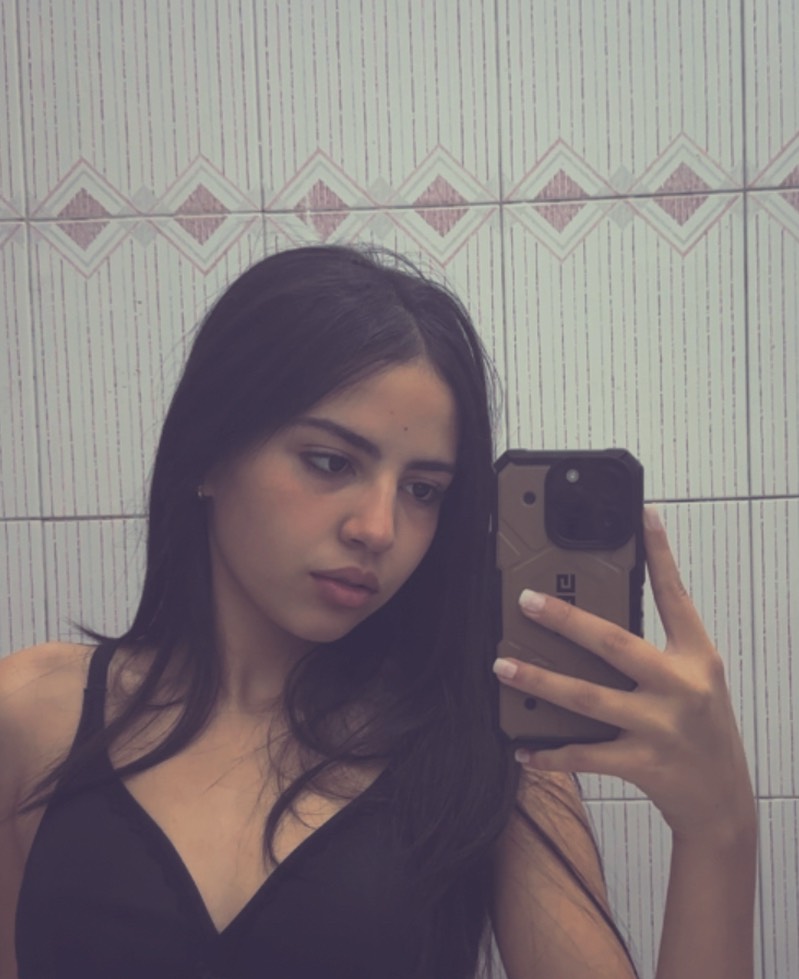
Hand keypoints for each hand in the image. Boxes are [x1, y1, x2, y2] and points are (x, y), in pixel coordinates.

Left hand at [493, 507, 755, 843]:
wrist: (723, 802)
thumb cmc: (703, 730)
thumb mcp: (694, 680)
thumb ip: (658, 650)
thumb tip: (597, 621)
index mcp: (696, 658)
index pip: (676, 597)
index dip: (660, 554)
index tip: (641, 516)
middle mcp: (680, 687)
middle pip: (615, 643)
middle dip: (566, 620)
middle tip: (527, 601)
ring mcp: (660, 727)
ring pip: (588, 698)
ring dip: (539, 682)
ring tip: (503, 666)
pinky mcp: (642, 764)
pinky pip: (585, 755)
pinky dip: (550, 753)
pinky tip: (522, 748)